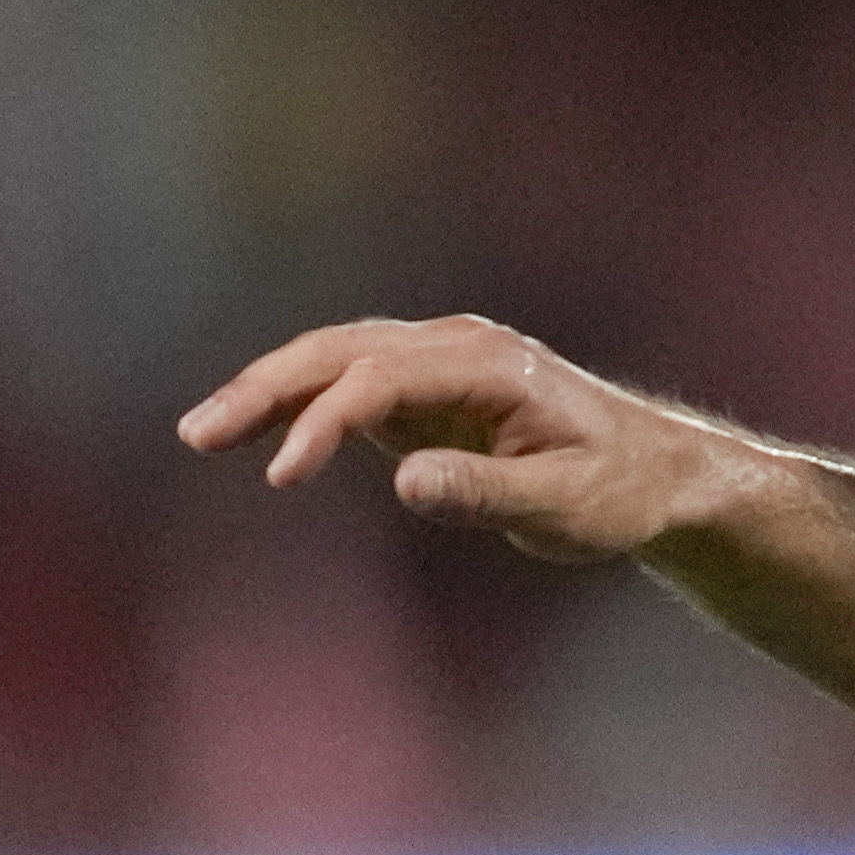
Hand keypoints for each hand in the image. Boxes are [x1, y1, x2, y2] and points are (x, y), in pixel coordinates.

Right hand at [178, 311, 766, 566]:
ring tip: (201, 434)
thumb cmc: (617, 493)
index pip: (381, 378)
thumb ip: (486, 493)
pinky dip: (298, 405)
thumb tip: (408, 483)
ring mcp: (436, 362)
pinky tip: (254, 437)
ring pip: (334, 358)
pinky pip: (347, 386)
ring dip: (268, 389)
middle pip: (341, 350)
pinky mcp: (425, 391)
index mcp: (490, 365)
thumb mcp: (564, 507)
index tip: (282, 475)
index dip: (324, 422)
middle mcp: (456, 347)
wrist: (655, 474)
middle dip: (266, 387)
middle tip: (199, 433)